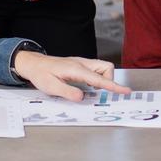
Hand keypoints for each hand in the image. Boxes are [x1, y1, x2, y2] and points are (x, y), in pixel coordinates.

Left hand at [13, 51, 131, 100]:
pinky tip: (88, 85)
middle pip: (106, 67)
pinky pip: (96, 69)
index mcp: (76, 69)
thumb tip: (82, 97)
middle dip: (108, 80)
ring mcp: (82, 63)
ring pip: (103, 67)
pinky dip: (97, 78)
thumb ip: (68, 92)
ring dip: (103, 79)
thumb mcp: (51, 86)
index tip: (125, 91)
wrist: (34, 63)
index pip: (99, 78)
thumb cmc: (41, 74)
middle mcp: (82, 63)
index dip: (113, 86)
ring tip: (92, 89)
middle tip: (98, 92)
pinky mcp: (81, 65)